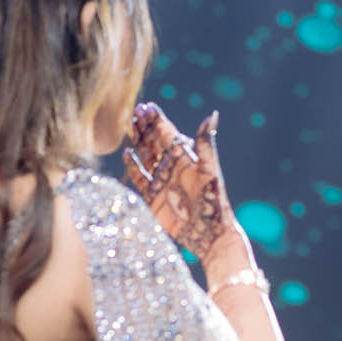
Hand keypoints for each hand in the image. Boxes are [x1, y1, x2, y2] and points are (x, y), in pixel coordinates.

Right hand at [123, 101, 242, 259]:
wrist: (209, 234)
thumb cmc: (214, 202)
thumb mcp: (209, 170)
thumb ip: (205, 143)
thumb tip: (211, 114)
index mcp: (185, 158)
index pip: (168, 133)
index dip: (158, 119)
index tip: (147, 106)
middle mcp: (172, 166)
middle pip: (154, 141)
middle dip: (145, 126)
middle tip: (135, 111)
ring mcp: (161, 180)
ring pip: (145, 155)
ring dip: (138, 141)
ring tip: (130, 125)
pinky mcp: (152, 197)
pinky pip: (139, 177)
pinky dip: (133, 166)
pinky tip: (127, 154)